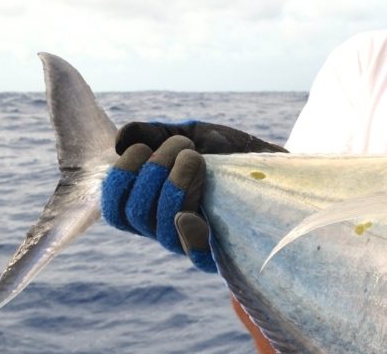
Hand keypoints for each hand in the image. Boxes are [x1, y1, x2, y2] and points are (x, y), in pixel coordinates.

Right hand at [101, 121, 286, 271]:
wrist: (270, 159)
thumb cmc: (225, 150)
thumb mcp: (188, 132)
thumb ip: (153, 133)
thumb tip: (120, 143)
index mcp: (150, 204)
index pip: (116, 210)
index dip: (118, 181)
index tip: (140, 149)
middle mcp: (165, 227)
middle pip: (136, 216)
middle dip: (151, 175)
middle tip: (180, 146)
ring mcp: (192, 239)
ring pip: (163, 228)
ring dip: (173, 186)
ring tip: (195, 156)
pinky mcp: (222, 250)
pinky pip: (196, 255)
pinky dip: (187, 235)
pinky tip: (187, 214)